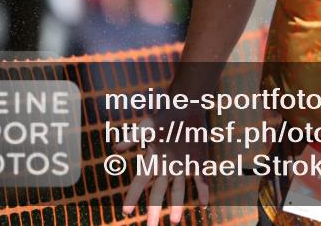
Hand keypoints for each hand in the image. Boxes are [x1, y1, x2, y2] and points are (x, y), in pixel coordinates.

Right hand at [113, 108, 209, 224]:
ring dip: (177, 206)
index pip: (139, 183)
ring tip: (175, 222)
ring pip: (178, 191)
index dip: (132, 197)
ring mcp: (183, 166)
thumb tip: (115, 149)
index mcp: (153, 160)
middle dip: (154, 210)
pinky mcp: (198, 161)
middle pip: (157, 193)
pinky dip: (203, 191)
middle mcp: (166, 167)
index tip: (125, 213)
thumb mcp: (148, 125)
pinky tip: (205, 204)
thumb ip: (133, 137)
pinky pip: (201, 180)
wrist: (188, 106)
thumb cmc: (165, 114)